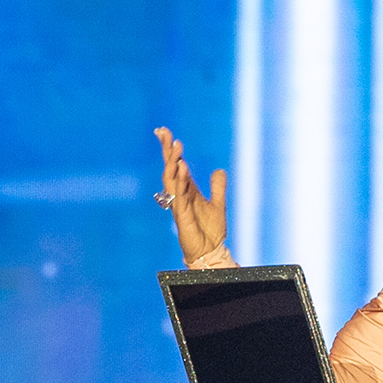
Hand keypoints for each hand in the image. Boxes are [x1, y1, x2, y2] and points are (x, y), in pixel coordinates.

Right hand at [152, 126, 229, 263]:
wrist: (211, 251)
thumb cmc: (210, 231)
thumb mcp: (218, 203)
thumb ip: (217, 187)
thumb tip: (219, 170)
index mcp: (186, 190)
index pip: (176, 165)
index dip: (170, 149)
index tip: (164, 131)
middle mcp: (179, 195)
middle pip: (170, 168)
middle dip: (166, 150)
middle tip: (163, 132)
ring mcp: (178, 205)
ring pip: (172, 179)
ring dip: (173, 162)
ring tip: (176, 146)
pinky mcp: (182, 215)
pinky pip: (179, 195)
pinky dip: (181, 181)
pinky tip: (183, 167)